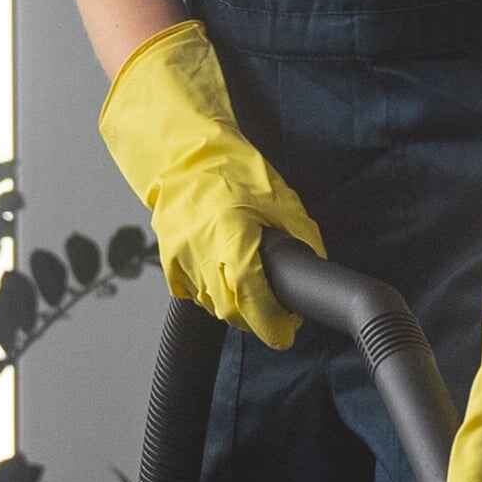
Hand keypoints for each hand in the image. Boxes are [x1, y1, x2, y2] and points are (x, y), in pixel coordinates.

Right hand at [96, 17, 322, 350]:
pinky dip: (209, 294)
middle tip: (279, 315)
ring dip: (235, 308)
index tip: (287, 331)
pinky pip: (190, 291)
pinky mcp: (168, 256)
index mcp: (232, 240)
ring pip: (211, 304)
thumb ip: (300, 236)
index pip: (254, 302)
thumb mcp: (281, 198)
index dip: (273, 325)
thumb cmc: (233, 168)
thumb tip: (314, 265)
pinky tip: (225, 280)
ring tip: (253, 294)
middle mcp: (202, 255)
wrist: (185, 149)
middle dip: (257, 320)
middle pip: (232, 312)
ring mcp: (180, 257)